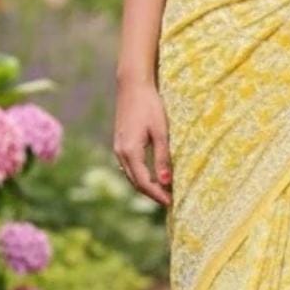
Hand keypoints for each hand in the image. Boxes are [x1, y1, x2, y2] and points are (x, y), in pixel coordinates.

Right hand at [112, 79, 171, 206]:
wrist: (133, 86)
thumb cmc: (150, 106)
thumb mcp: (161, 131)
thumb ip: (163, 157)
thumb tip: (166, 181)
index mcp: (130, 151)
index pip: (144, 182)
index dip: (157, 194)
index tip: (171, 203)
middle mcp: (120, 152)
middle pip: (136, 182)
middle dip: (152, 193)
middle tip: (170, 200)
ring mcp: (118, 148)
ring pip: (131, 175)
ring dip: (146, 185)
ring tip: (163, 190)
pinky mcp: (120, 142)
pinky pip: (129, 166)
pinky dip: (140, 174)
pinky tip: (152, 175)